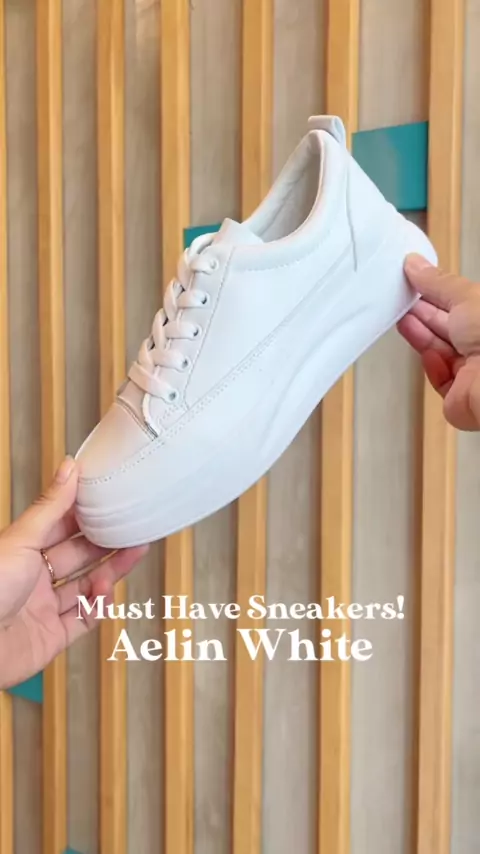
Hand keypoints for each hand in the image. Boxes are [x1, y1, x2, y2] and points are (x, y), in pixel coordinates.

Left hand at [0, 457, 147, 688]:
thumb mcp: (22, 539)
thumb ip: (51, 506)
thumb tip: (69, 467)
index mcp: (22, 551)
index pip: (61, 527)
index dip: (87, 514)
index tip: (112, 500)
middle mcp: (33, 578)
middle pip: (79, 556)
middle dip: (107, 542)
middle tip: (133, 527)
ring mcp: (43, 609)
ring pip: (86, 586)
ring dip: (111, 571)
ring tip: (133, 553)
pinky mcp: (51, 637)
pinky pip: (83, 620)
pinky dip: (99, 606)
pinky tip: (106, 591)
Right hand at [398, 254, 479, 430]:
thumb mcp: (464, 297)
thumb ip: (437, 282)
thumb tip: (416, 264)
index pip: (460, 303)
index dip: (436, 293)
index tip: (413, 283)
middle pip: (449, 328)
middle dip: (425, 314)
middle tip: (400, 301)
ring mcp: (474, 372)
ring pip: (441, 352)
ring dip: (422, 337)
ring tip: (402, 320)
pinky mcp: (460, 397)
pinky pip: (440, 380)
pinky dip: (432, 367)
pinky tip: (427, 355)